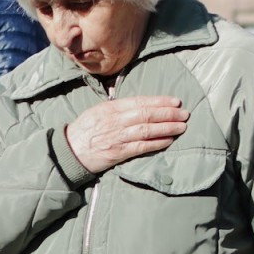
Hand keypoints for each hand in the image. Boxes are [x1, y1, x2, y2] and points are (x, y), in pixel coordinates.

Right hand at [65, 95, 187, 174]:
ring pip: (146, 130)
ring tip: (182, 126)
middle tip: (184, 113)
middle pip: (146, 114)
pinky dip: (156, 143)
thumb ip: (117, 107)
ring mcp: (116, 137)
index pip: (139, 102)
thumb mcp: (97, 111)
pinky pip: (141, 147)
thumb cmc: (84, 130)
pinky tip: (168, 140)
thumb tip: (139, 103)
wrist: (69, 151)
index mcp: (110, 108)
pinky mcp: (117, 153)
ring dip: (166, 127)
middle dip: (168, 113)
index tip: (175, 101)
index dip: (159, 101)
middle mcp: (114, 121)